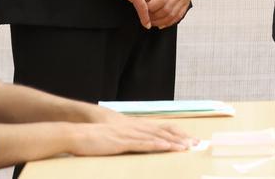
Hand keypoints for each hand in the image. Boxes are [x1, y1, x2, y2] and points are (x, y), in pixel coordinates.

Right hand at [71, 118, 195, 155]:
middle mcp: (135, 128)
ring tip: (186, 147)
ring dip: (172, 142)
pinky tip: (166, 147)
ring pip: (156, 137)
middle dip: (180, 138)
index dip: (177, 133)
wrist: (79, 135)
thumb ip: (130, 139)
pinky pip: (142, 143)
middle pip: (163, 132)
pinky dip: (156, 145)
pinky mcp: (122, 142)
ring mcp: (129, 134)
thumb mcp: (117, 137)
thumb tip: (142, 145)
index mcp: (136, 127)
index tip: (190, 139)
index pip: (161, 128)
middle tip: (196, 144)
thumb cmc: (96, 139)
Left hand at [147, 0, 195, 28]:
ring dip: (161, 20)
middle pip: (166, 10)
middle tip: (145, 18)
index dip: (149, 8)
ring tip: (152, 22)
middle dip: (154, 16)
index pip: (160, 1)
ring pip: (173, 14)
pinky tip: (163, 23)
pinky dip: (171, 21)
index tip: (142, 9)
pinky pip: (180, 14)